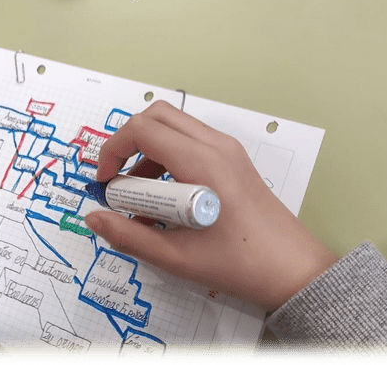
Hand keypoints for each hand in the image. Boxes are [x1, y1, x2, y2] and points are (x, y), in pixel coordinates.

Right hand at [84, 101, 337, 310]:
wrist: (293, 270)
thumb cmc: (240, 265)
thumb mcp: (177, 257)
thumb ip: (130, 236)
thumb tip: (93, 218)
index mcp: (202, 164)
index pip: (143, 130)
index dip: (113, 150)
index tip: (103, 183)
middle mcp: (216, 146)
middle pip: (157, 116)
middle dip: (127, 142)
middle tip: (116, 180)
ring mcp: (228, 150)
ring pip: (174, 127)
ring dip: (147, 152)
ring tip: (139, 198)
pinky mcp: (233, 160)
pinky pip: (191, 143)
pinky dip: (168, 159)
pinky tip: (164, 201)